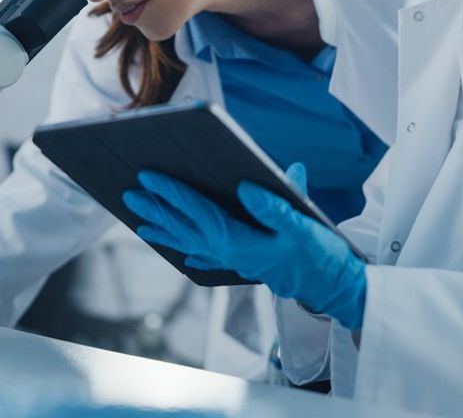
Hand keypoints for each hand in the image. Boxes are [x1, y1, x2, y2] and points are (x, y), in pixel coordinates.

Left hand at [122, 163, 366, 328]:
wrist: (332, 285)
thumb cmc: (318, 253)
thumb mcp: (302, 224)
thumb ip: (275, 205)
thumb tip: (246, 186)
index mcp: (239, 241)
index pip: (198, 212)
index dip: (173, 193)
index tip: (150, 176)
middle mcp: (228, 253)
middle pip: (184, 227)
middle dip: (157, 208)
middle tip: (130, 191)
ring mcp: (232, 260)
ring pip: (188, 241)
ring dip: (164, 227)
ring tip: (139, 217)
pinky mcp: (240, 262)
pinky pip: (202, 253)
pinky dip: (184, 247)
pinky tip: (175, 248)